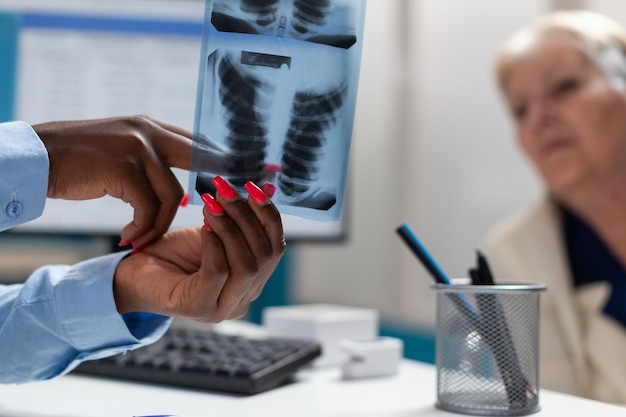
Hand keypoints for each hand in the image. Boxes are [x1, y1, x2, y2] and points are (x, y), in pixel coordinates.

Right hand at [32, 116, 233, 247]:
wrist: (38, 156)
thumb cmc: (79, 160)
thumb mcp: (122, 152)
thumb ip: (152, 160)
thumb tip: (182, 185)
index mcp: (152, 127)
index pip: (202, 142)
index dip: (226, 161)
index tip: (251, 176)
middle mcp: (150, 131)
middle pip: (204, 157)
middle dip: (224, 182)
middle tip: (234, 208)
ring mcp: (137, 147)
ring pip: (173, 194)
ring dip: (160, 224)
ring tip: (141, 238)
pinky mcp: (123, 167)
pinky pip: (148, 207)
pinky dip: (142, 228)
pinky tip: (127, 237)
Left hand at [112, 179, 285, 321]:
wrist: (131, 274)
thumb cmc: (172, 254)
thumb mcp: (212, 233)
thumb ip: (237, 222)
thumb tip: (260, 188)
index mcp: (252, 283)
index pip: (276, 248)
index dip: (269, 216)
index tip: (253, 187)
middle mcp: (243, 300)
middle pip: (265, 256)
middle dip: (248, 217)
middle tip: (226, 190)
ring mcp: (222, 309)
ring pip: (246, 266)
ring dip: (231, 228)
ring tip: (212, 203)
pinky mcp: (198, 308)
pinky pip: (218, 272)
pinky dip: (214, 244)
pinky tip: (204, 225)